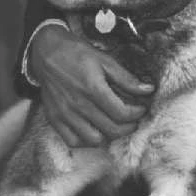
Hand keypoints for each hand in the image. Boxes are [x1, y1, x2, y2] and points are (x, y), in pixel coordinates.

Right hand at [29, 24, 153, 146]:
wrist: (47, 53)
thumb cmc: (78, 54)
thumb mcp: (105, 60)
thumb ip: (126, 79)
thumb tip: (148, 89)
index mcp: (93, 88)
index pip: (122, 113)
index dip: (137, 113)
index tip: (141, 108)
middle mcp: (78, 104)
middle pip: (111, 129)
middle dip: (128, 126)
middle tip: (133, 119)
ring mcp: (65, 114)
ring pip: (94, 140)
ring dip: (109, 136)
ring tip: (115, 125)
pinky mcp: (54, 119)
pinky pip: (73, 141)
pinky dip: (87, 141)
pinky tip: (95, 130)